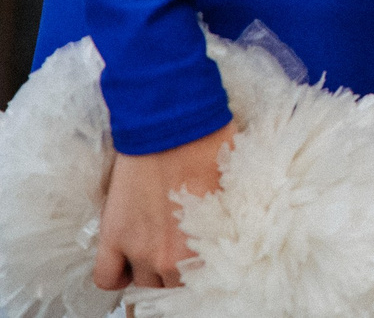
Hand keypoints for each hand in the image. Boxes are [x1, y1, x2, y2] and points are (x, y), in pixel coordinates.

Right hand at [96, 120, 234, 290]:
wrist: (173, 123)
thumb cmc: (210, 145)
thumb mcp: (233, 188)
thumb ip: (227, 221)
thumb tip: (234, 233)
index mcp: (208, 243)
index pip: (205, 280)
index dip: (203, 271)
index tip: (201, 262)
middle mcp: (173, 254)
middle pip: (174, 282)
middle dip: (177, 269)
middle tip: (178, 250)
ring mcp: (140, 248)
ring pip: (144, 283)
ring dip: (149, 271)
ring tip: (154, 251)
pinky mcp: (113, 236)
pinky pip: (106, 277)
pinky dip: (114, 276)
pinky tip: (125, 263)